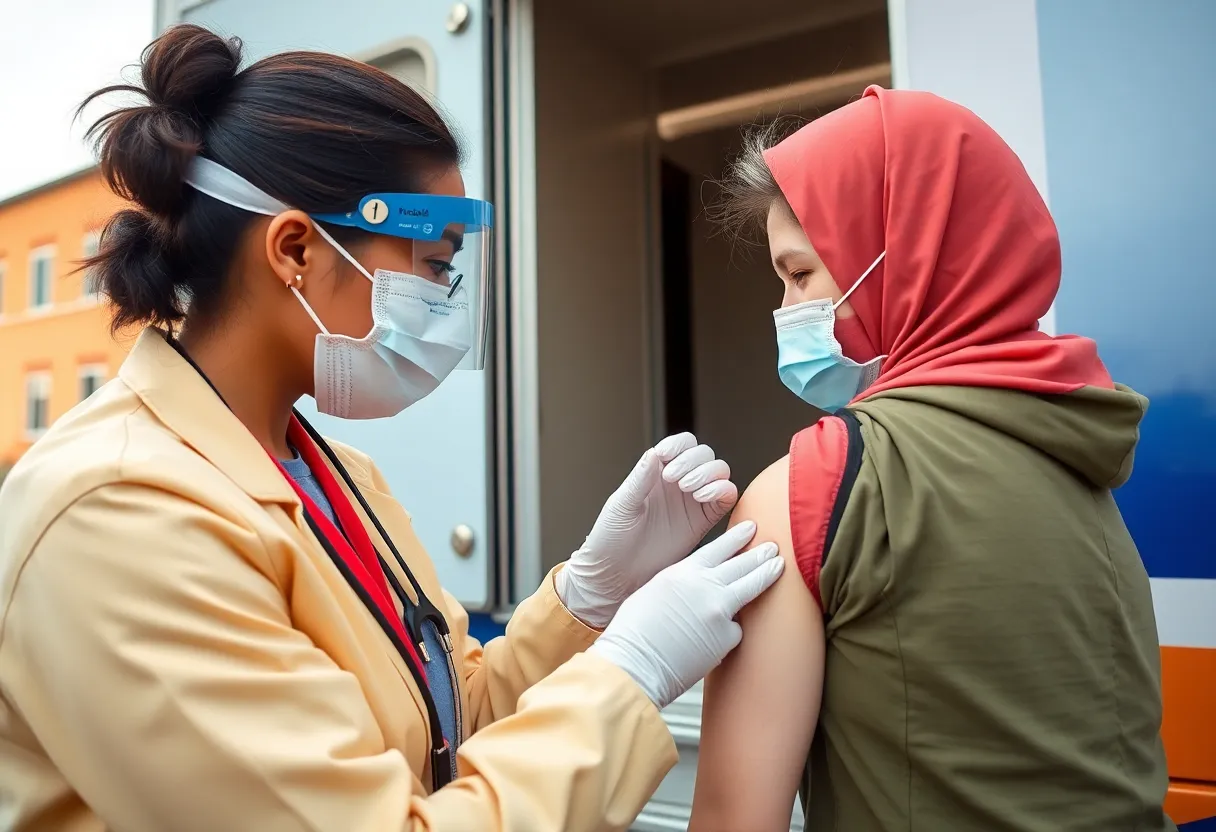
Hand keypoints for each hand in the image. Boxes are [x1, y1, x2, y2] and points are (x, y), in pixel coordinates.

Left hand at [558, 434, 737, 627]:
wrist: (616, 574)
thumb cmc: (611, 539)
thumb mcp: (622, 504)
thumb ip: (641, 478)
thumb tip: (655, 452)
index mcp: (656, 473)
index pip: (681, 444)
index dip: (679, 445)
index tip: (666, 457)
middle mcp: (677, 484)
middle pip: (704, 455)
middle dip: (694, 460)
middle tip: (675, 478)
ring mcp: (692, 502)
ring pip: (718, 473)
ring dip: (709, 473)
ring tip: (688, 488)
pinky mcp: (705, 521)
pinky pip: (726, 498)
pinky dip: (722, 490)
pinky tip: (703, 496)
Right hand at [588, 521, 783, 709]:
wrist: (635, 663)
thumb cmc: (634, 632)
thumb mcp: (655, 591)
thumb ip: (682, 583)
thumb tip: (699, 583)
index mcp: (683, 572)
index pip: (719, 548)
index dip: (737, 537)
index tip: (750, 529)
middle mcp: (705, 586)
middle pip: (742, 563)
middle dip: (760, 553)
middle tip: (773, 546)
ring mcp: (720, 610)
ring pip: (752, 586)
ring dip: (767, 573)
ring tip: (779, 566)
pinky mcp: (727, 637)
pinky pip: (737, 629)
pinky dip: (731, 630)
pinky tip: (721, 635)